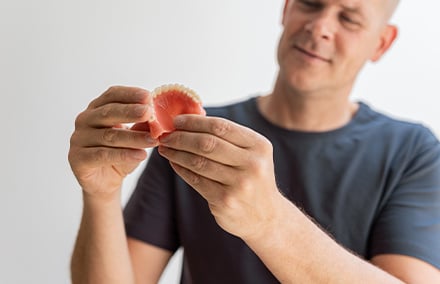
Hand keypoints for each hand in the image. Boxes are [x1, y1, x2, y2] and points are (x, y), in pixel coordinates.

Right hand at [68, 86, 158, 198]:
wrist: (106, 181)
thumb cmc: (120, 153)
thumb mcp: (135, 137)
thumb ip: (142, 125)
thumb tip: (157, 115)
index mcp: (97, 108)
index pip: (112, 95)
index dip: (129, 94)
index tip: (148, 96)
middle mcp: (84, 120)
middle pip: (108, 113)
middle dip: (130, 112)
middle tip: (148, 113)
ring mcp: (79, 139)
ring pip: (109, 136)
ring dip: (133, 137)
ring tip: (153, 140)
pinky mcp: (77, 158)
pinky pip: (103, 155)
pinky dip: (124, 154)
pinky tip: (141, 155)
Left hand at [157, 114, 281, 238]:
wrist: (265, 217)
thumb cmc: (252, 178)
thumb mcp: (252, 154)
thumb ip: (228, 138)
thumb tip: (191, 119)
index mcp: (259, 146)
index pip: (221, 127)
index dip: (195, 121)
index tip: (177, 120)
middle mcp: (252, 164)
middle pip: (208, 143)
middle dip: (182, 137)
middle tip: (166, 135)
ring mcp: (239, 184)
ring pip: (199, 162)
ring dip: (177, 153)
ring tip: (165, 148)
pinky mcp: (225, 201)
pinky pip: (196, 180)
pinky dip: (181, 169)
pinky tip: (174, 163)